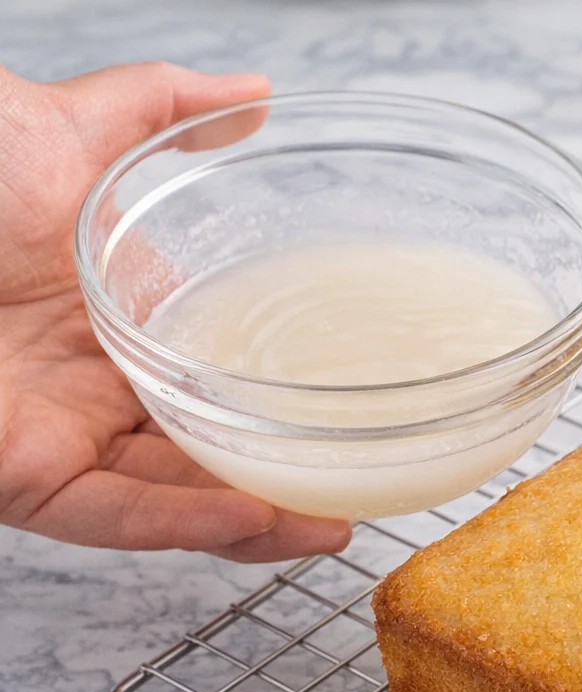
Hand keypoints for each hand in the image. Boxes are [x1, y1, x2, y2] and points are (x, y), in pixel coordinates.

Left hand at [0, 62, 350, 560]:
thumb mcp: (66, 128)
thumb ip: (162, 111)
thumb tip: (254, 95)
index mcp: (116, 319)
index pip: (218, 375)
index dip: (286, 399)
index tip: (351, 407)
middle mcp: (96, 387)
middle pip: (211, 452)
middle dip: (290, 481)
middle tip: (367, 490)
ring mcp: (61, 435)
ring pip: (177, 499)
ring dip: (259, 521)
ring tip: (333, 526)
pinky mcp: (23, 477)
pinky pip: (119, 515)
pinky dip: (189, 521)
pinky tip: (256, 517)